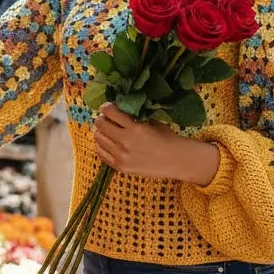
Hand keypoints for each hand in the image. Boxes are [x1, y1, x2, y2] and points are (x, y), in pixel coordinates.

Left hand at [94, 103, 218, 184]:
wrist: (175, 160)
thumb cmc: (166, 138)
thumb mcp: (151, 122)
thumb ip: (134, 116)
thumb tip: (117, 108)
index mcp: (135, 128)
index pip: (110, 112)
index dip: (106, 107)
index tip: (107, 107)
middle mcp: (126, 141)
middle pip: (100, 125)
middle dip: (102, 119)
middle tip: (106, 119)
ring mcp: (122, 155)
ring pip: (98, 138)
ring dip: (101, 132)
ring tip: (108, 132)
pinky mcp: (120, 166)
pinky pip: (101, 153)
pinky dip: (102, 146)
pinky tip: (108, 143)